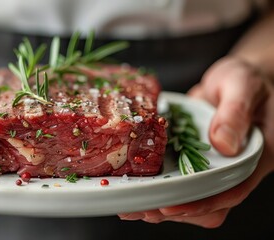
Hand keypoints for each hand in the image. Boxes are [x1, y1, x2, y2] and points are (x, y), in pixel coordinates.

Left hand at [118, 56, 273, 227]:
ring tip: (134, 206)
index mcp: (256, 156)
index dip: (203, 202)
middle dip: (176, 208)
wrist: (232, 79)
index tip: (173, 206)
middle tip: (144, 209)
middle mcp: (234, 168)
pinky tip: (136, 188)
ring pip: (192, 196)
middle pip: (209, 201)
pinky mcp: (193, 161)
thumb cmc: (245, 79)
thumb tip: (223, 144)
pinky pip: (179, 180)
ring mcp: (212, 166)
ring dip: (163, 203)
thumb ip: (235, 112)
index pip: (232, 189)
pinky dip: (159, 187)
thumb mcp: (242, 85)